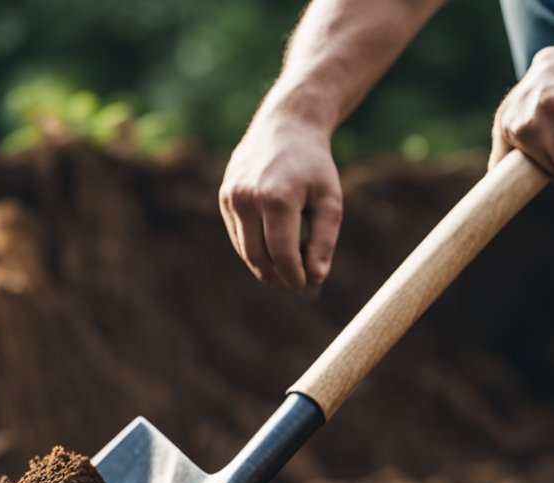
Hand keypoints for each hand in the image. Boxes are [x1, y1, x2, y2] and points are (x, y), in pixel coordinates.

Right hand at [219, 117, 342, 288]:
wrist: (286, 126)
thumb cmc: (314, 167)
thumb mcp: (330, 201)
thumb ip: (324, 242)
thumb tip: (314, 279)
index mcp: (277, 198)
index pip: (282, 254)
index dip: (294, 276)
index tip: (305, 285)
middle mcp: (247, 198)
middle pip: (259, 257)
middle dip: (278, 276)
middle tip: (296, 282)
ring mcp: (231, 196)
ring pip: (245, 250)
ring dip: (265, 266)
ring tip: (289, 266)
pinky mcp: (224, 197)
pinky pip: (238, 236)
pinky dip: (255, 248)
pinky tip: (274, 246)